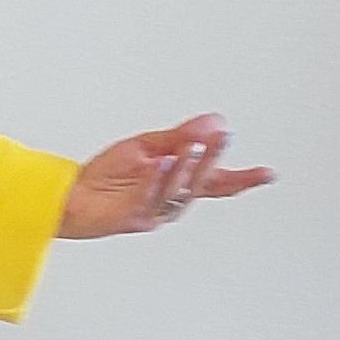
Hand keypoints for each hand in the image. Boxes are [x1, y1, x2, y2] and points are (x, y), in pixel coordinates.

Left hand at [59, 112, 274, 239]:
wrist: (72, 195)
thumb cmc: (108, 176)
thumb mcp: (148, 146)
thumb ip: (181, 136)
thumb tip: (214, 121)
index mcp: (178, 185)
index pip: (216, 183)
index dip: (241, 179)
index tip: (266, 174)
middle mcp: (170, 202)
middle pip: (199, 185)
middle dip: (211, 160)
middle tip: (219, 138)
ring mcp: (152, 212)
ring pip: (175, 193)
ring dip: (183, 168)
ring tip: (188, 145)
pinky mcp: (131, 218)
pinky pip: (145, 199)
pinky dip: (153, 181)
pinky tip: (158, 164)